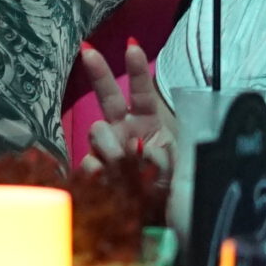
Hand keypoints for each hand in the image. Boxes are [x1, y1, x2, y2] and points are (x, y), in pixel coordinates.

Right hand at [76, 40, 173, 185]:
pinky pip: (89, 163)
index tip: (131, 46)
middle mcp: (124, 130)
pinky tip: (109, 181)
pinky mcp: (94, 172)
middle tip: (88, 51)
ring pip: (98, 132)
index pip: (142, 92)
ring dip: (112, 147)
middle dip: (98, 72)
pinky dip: (100, 172)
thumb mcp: (177, 168)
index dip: (136, 70)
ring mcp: (106, 149)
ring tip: (126, 169)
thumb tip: (135, 148)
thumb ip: (161, 156)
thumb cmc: (171, 186)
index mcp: (148, 122)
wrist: (157, 218)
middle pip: (107, 97)